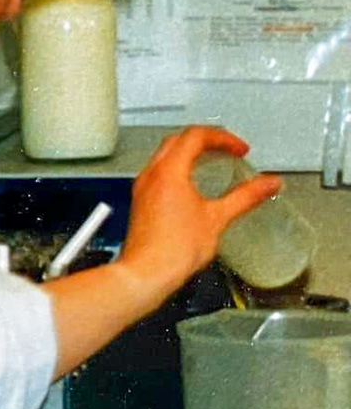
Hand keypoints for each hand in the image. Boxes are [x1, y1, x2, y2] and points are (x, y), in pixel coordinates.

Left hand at [120, 125, 278, 298]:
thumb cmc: (175, 249)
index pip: (195, 136)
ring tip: (214, 162)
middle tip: (229, 149)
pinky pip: (159, 172)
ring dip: (190, 152)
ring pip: (165, 155)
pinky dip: (178, 167)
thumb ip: (246, 197)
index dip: (222, 137)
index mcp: (169, 172)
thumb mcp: (218, 218)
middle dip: (206, 139)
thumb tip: (269, 184)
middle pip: (178, 140)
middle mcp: (151, 175)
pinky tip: (193, 183)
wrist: (147, 272)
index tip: (240, 149)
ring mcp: (143, 188)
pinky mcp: (141, 201)